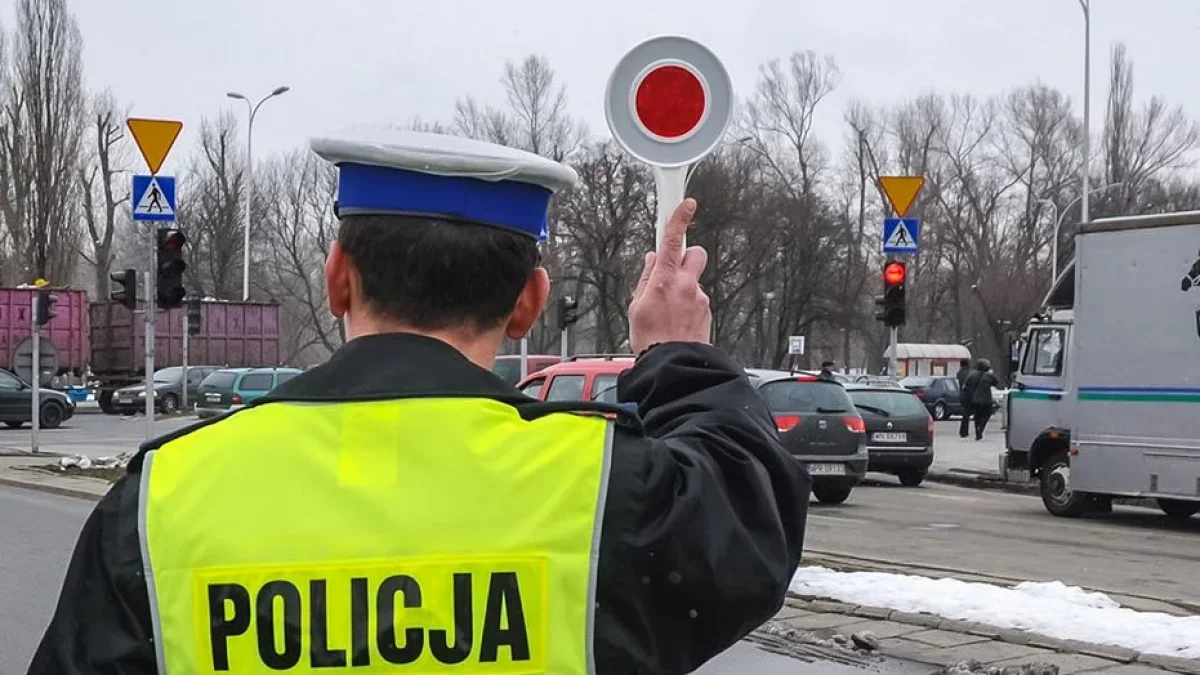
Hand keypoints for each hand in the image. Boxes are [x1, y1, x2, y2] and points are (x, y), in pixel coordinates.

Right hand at [628, 198, 711, 352]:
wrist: (671, 363)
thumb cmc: (651, 338)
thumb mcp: (637, 305)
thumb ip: (646, 278)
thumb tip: (652, 261)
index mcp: (664, 279)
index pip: (673, 240)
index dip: (680, 218)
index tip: (687, 204)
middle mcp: (686, 284)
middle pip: (695, 252)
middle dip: (686, 255)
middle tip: (674, 268)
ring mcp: (700, 297)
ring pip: (695, 279)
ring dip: (685, 286)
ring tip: (670, 308)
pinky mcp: (707, 310)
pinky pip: (698, 298)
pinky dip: (689, 304)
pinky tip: (678, 319)